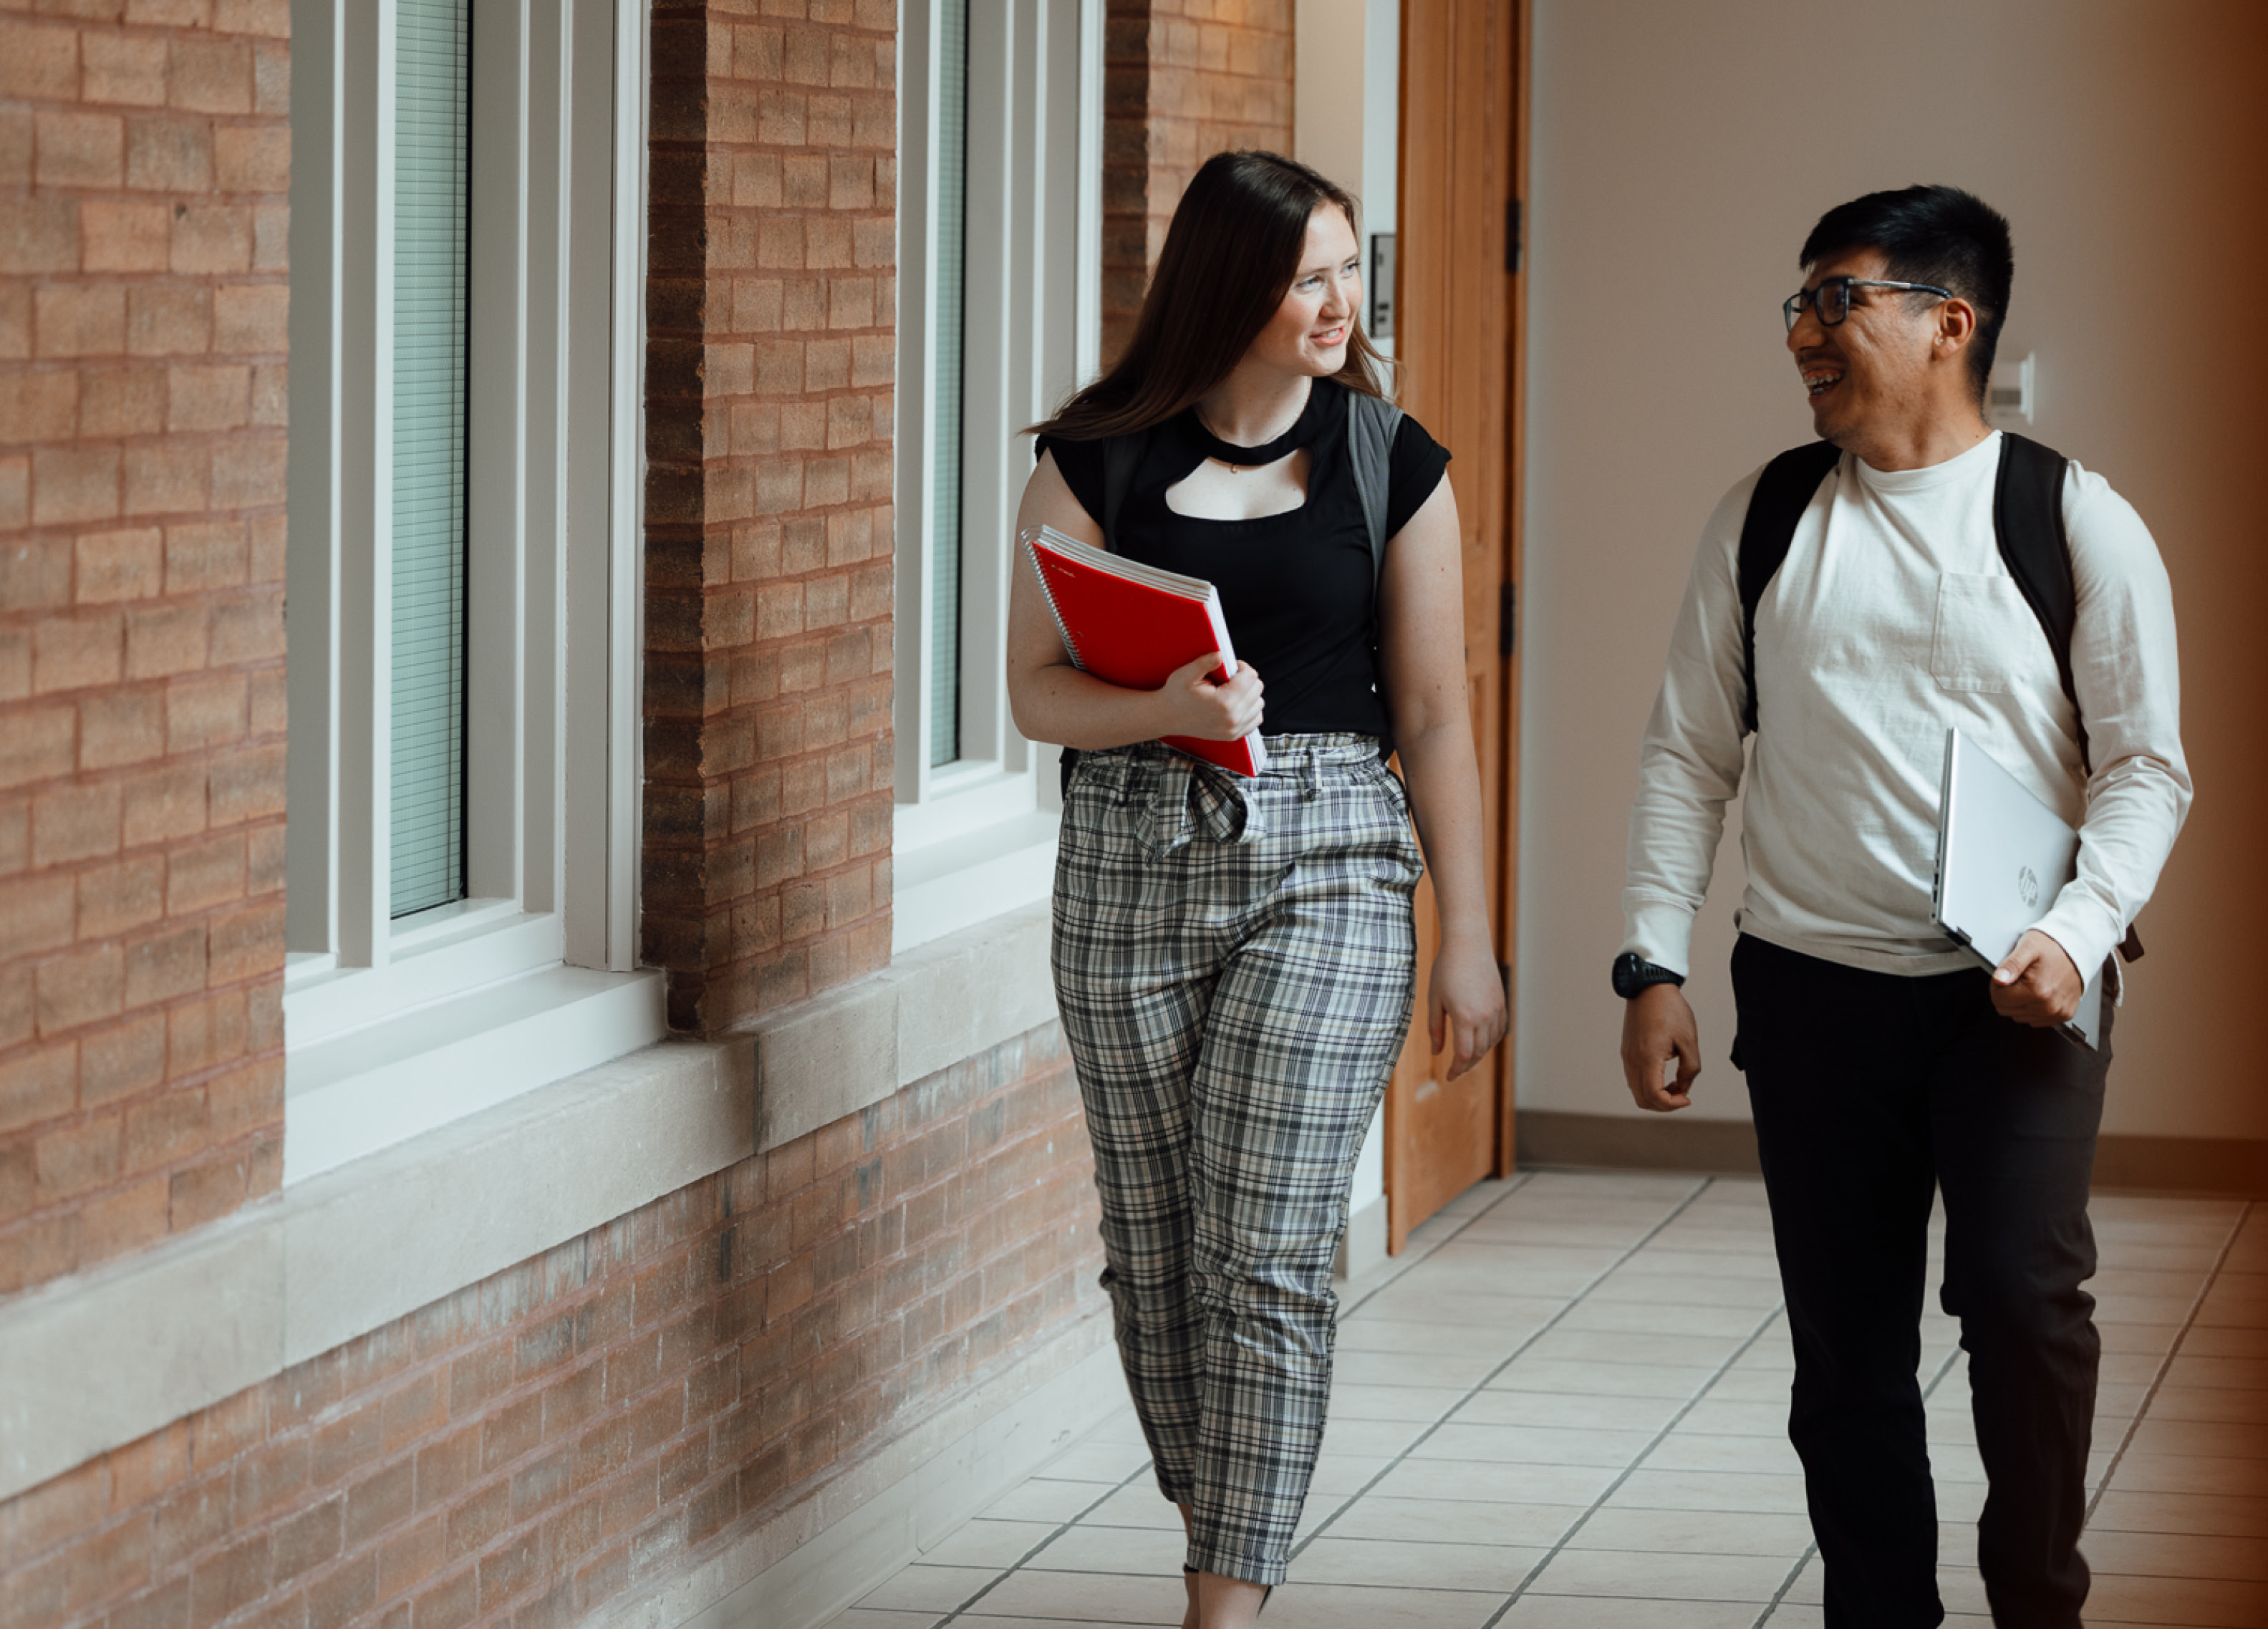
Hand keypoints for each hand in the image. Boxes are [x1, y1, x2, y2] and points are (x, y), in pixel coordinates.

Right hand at [1154, 651, 1262, 740]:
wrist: (1167, 717)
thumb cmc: (1176, 694)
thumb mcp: (1186, 675)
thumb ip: (1205, 662)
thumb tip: (1222, 655)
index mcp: (1224, 703)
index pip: (1251, 677)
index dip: (1241, 667)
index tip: (1230, 668)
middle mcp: (1232, 719)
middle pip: (1257, 689)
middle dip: (1246, 679)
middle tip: (1229, 678)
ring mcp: (1233, 730)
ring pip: (1259, 703)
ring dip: (1249, 694)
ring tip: (1231, 691)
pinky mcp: (1233, 735)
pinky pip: (1256, 719)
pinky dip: (1250, 709)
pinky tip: (1236, 703)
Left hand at [1428, 933, 1506, 1079]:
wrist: (1467, 944)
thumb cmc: (1445, 970)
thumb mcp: (1434, 1000)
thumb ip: (1436, 1029)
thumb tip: (1437, 1052)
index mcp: (1464, 1018)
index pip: (1464, 1055)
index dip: (1456, 1069)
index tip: (1449, 1076)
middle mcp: (1484, 1017)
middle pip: (1478, 1052)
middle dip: (1466, 1065)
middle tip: (1455, 1070)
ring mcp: (1496, 1009)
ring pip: (1491, 1043)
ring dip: (1479, 1053)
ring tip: (1466, 1057)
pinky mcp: (1501, 1002)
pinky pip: (1500, 1029)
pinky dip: (1490, 1040)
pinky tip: (1481, 1041)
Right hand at [1620, 984, 1698, 1111]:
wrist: (1648, 987)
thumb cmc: (1670, 1010)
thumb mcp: (1689, 1040)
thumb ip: (1690, 1069)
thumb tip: (1684, 1087)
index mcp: (1648, 1058)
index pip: (1654, 1096)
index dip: (1672, 1104)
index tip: (1687, 1098)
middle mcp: (1633, 1060)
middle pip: (1642, 1100)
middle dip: (1664, 1105)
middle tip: (1682, 1094)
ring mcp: (1627, 1057)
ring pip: (1637, 1091)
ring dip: (1656, 1095)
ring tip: (1675, 1084)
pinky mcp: (1627, 1051)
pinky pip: (1634, 1078)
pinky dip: (1649, 1085)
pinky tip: (1665, 1075)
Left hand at [1992, 929, 2082, 1025]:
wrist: (2079, 949)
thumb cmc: (2053, 947)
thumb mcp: (2028, 947)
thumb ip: (2011, 965)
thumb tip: (1999, 979)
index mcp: (2037, 991)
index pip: (1998, 1000)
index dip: (1997, 986)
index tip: (2007, 976)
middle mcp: (2049, 1006)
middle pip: (2008, 1010)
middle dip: (2008, 994)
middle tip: (2020, 978)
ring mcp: (2057, 1012)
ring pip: (2020, 1017)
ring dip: (2021, 1002)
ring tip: (2032, 983)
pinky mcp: (2064, 1015)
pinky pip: (2036, 1020)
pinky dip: (2033, 1008)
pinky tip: (2040, 992)